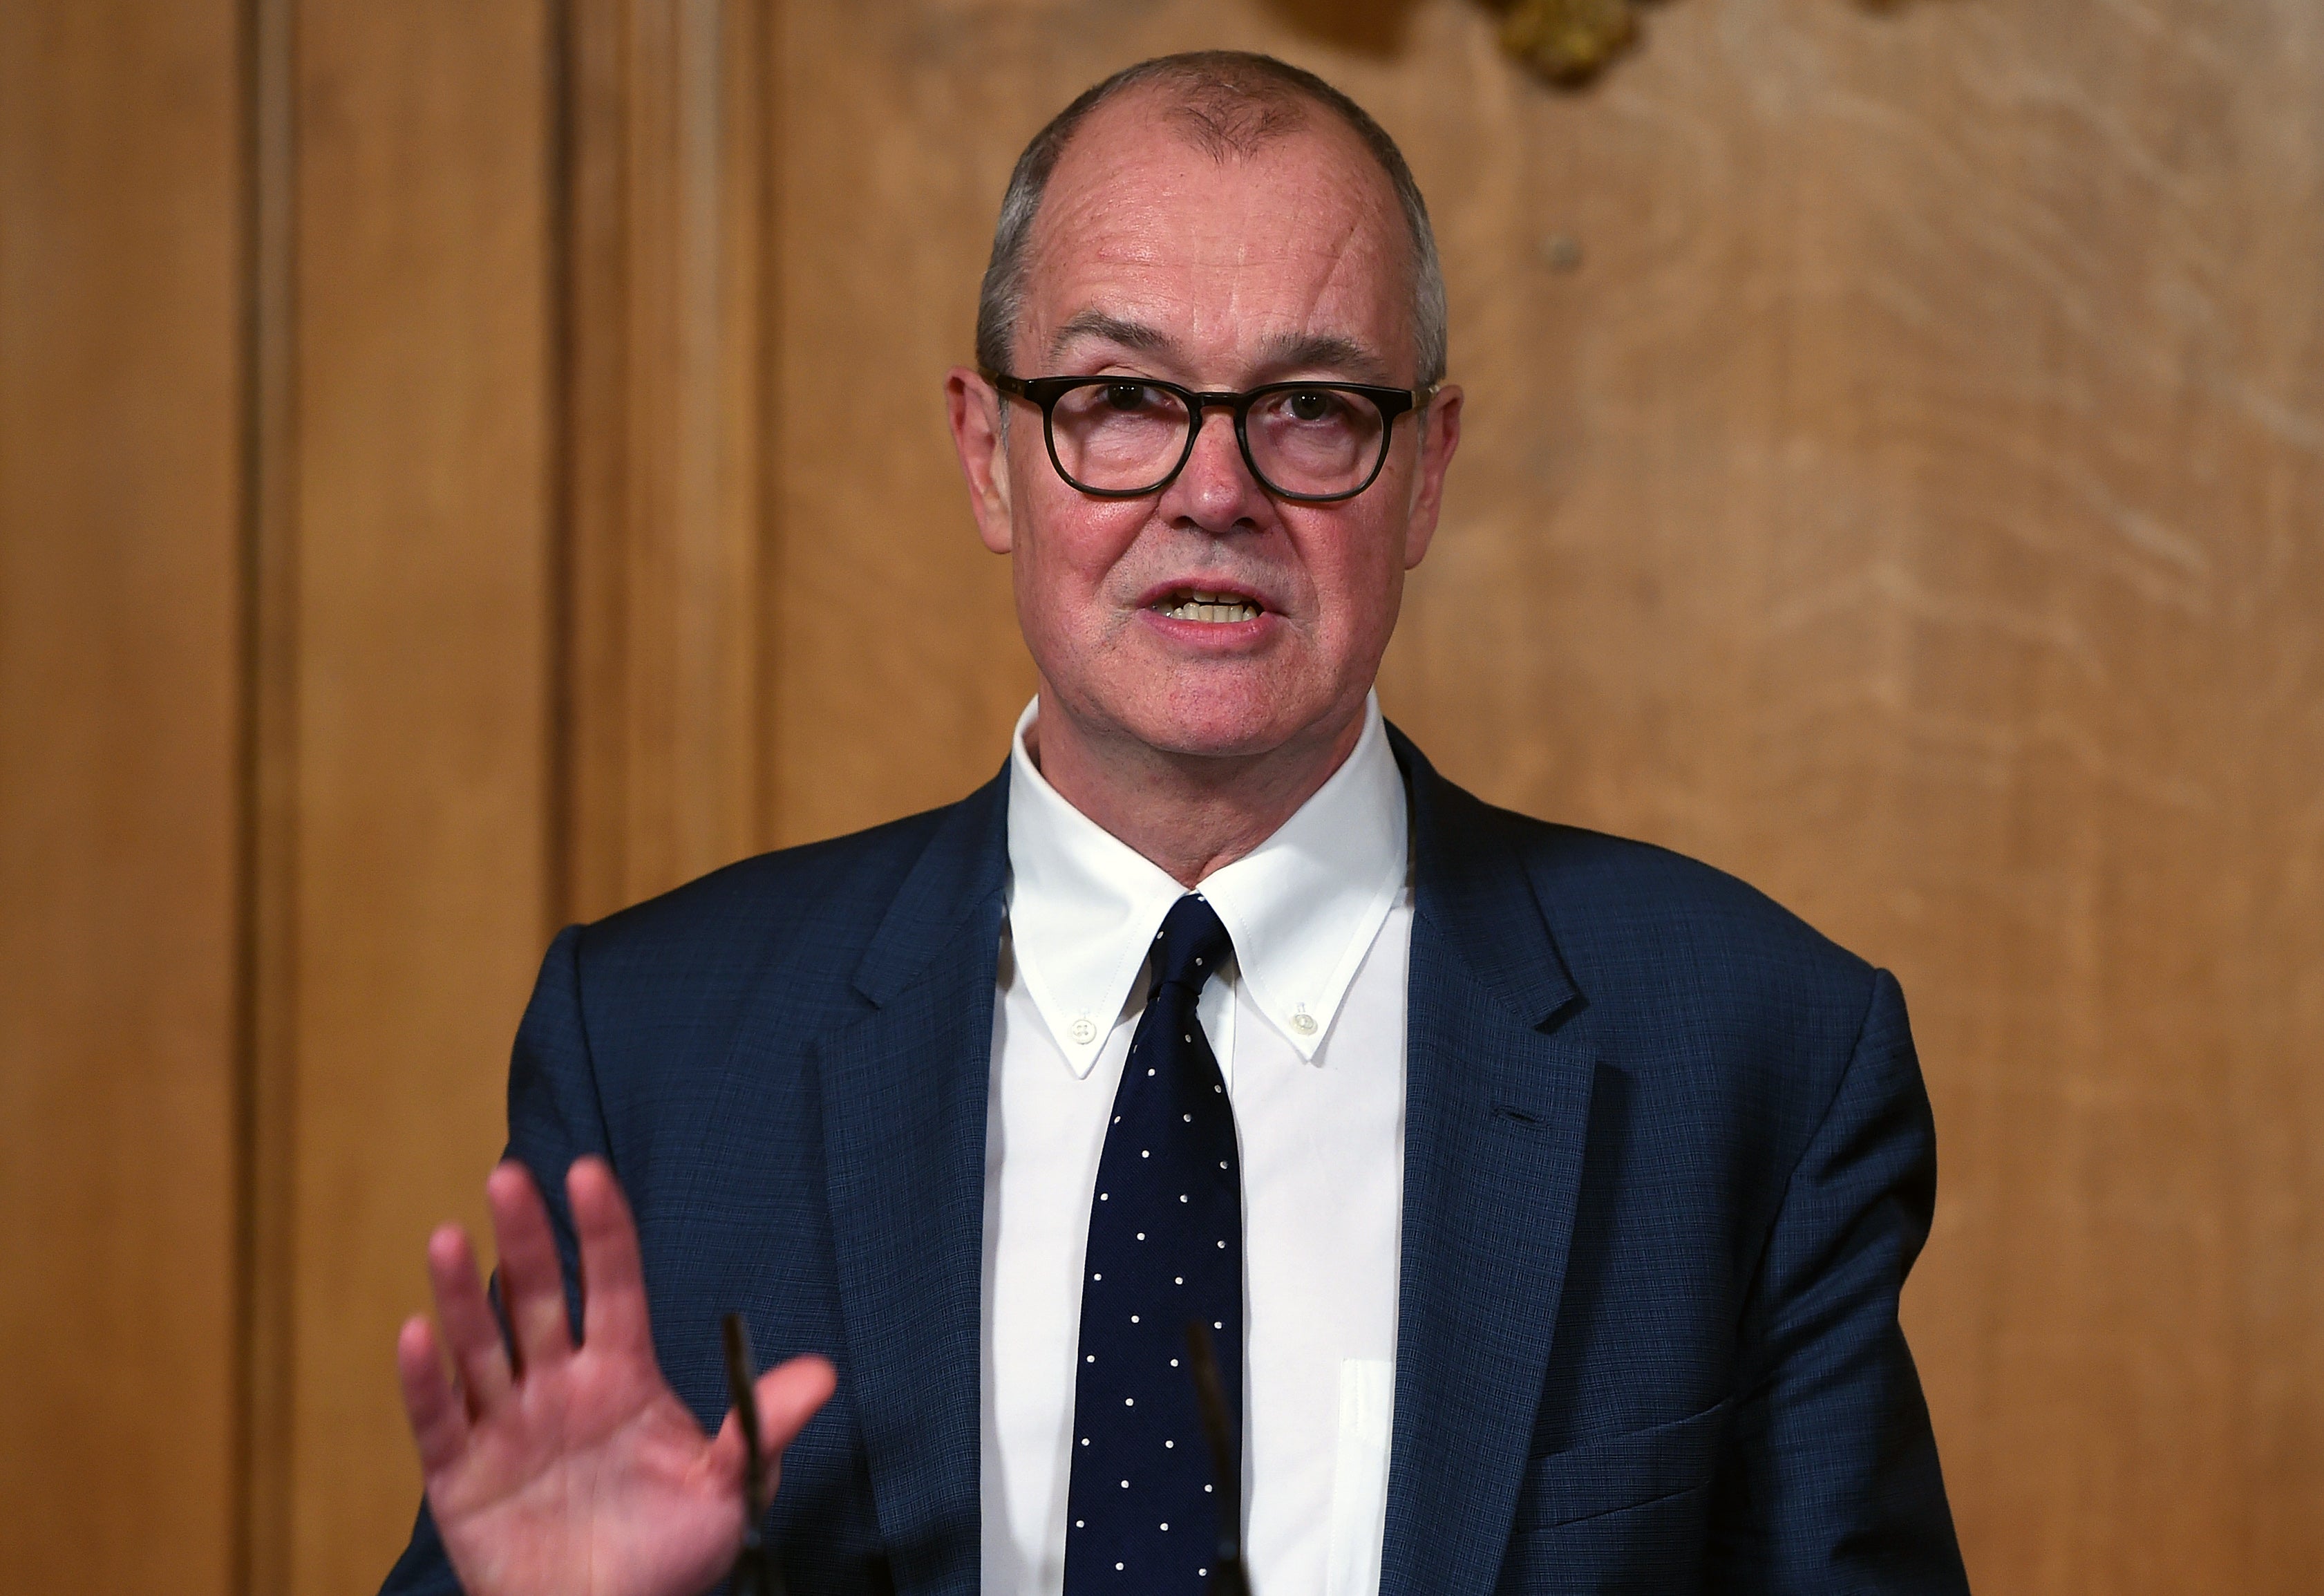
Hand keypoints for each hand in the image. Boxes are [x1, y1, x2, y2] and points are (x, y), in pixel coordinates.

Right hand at [396, 1158, 836, 1595]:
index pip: (611, 1286)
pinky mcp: (462, 1476)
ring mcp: (507, 1427)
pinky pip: (439, 1421)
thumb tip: (825, 1374)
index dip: (602, 1230)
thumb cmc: (670, 1557)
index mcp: (621, 1376)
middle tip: (511, 1176)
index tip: (589, 1173)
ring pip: (479, 1347)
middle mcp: (559, 1387)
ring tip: (448, 1237)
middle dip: (525, 1238)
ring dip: (461, 1294)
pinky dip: (424, 1380)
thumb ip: (762, 1428)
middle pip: (537, 1299)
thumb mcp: (732, 1491)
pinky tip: (416, 1334)